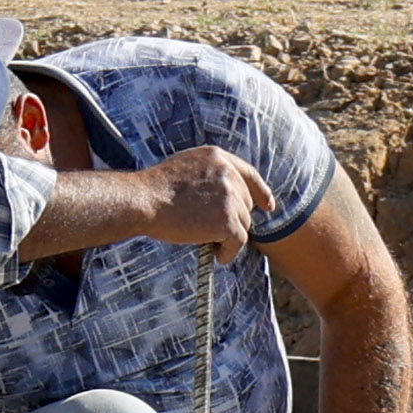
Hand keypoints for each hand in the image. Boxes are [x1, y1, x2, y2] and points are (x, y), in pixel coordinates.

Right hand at [142, 144, 266, 258]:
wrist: (143, 200)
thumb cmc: (154, 190)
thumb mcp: (186, 167)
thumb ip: (209, 175)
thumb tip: (225, 196)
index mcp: (218, 157)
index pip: (249, 174)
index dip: (261, 192)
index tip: (268, 206)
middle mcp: (228, 173)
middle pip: (246, 204)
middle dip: (233, 220)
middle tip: (212, 232)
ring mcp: (230, 196)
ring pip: (243, 224)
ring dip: (228, 237)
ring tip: (206, 241)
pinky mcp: (228, 219)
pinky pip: (239, 241)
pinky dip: (229, 252)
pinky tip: (217, 255)